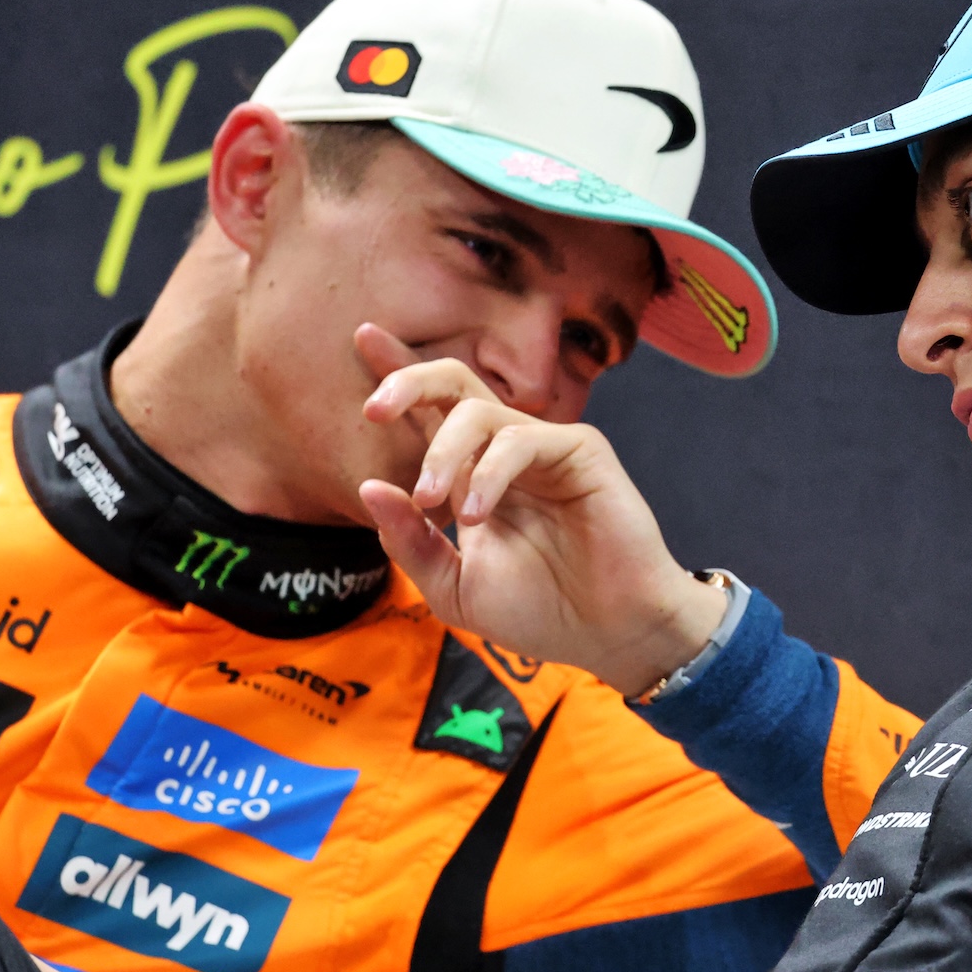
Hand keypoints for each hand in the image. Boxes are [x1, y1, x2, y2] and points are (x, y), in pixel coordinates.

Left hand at [353, 324, 726, 695]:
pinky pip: (520, 438)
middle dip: (408, 380)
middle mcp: (506, 452)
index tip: (362, 337)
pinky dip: (488, 472)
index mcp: (473, 476)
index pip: (431, 413)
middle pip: (454, 383)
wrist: (609, 634)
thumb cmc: (541, 613)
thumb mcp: (455, 588)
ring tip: (430, 501)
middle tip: (373, 409)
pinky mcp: (580, 451)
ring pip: (479, 409)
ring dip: (442, 452)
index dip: (399, 373)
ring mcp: (543, 447)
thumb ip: (411, 543)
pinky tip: (476, 515)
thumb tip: (368, 487)